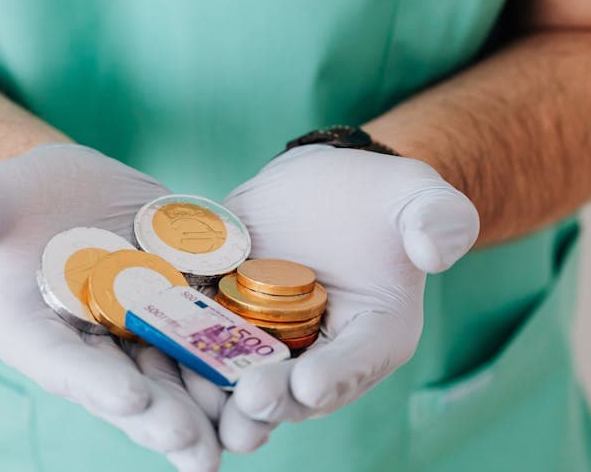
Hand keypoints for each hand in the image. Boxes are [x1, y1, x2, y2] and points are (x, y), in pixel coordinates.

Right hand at [0, 144, 220, 471]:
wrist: (69, 190)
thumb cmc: (14, 199)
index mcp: (36, 337)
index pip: (65, 368)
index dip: (96, 386)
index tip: (131, 399)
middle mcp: (92, 350)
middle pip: (131, 392)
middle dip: (166, 420)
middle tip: (199, 451)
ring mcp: (141, 336)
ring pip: (180, 380)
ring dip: (213, 410)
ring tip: (249, 433)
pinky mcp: (183, 312)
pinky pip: (215, 341)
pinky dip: (242, 361)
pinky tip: (279, 380)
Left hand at [205, 145, 478, 450]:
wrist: (320, 185)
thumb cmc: (380, 197)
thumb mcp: (417, 197)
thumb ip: (438, 221)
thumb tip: (436, 250)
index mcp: (374, 335)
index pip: (356, 362)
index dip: (334, 377)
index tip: (311, 387)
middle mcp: (318, 353)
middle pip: (292, 387)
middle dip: (271, 400)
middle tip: (249, 405)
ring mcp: (265, 342)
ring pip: (237, 377)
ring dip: (216, 394)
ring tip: (195, 399)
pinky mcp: (221, 318)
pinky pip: (196, 339)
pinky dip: (175, 348)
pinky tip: (151, 350)